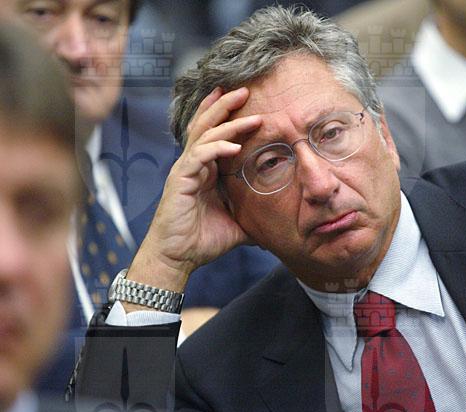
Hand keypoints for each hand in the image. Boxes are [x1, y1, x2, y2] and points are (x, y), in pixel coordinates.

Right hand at [127, 87, 260, 294]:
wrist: (178, 258)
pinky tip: (234, 146)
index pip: (214, 134)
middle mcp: (193, 165)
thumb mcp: (237, 224)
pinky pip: (199, 157)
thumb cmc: (203, 241)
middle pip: (206, 125)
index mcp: (204, 170)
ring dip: (226, 121)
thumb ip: (254, 216)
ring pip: (204, 135)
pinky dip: (216, 148)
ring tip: (248, 112)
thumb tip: (278, 221)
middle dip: (224, 106)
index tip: (244, 100)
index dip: (225, 115)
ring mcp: (185, 170)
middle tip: (244, 89)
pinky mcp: (180, 181)